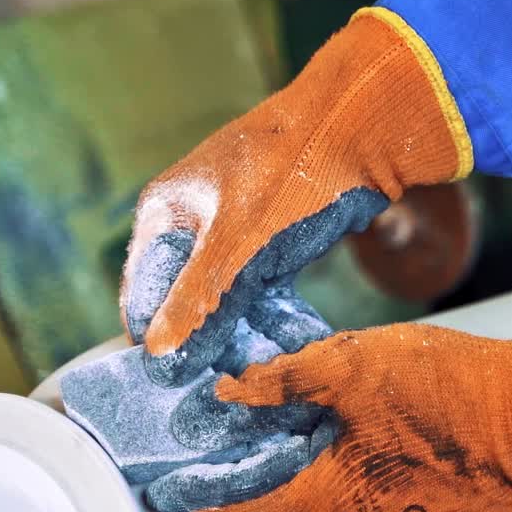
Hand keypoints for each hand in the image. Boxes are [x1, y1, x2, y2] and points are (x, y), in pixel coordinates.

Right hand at [121, 8, 471, 384]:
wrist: (367, 124)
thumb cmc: (296, 172)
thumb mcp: (243, 243)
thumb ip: (201, 301)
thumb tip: (157, 358)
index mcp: (166, 213)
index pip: (144, 297)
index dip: (162, 343)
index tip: (185, 387)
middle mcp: (192, 223)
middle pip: (189, 304)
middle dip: (215, 344)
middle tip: (242, 383)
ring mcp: (235, 231)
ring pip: (231, 303)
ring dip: (254, 337)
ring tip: (279, 370)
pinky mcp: (273, 240)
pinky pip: (265, 292)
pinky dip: (280, 317)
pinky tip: (303, 344)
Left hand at [143, 323, 511, 511]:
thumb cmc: (444, 386)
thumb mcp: (357, 363)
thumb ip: (286, 379)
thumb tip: (230, 389)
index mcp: (328, 495)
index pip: (248, 509)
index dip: (209, 502)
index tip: (173, 499)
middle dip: (265, 500)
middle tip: (249, 468)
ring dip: (316, 505)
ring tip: (317, 464)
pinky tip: (369, 477)